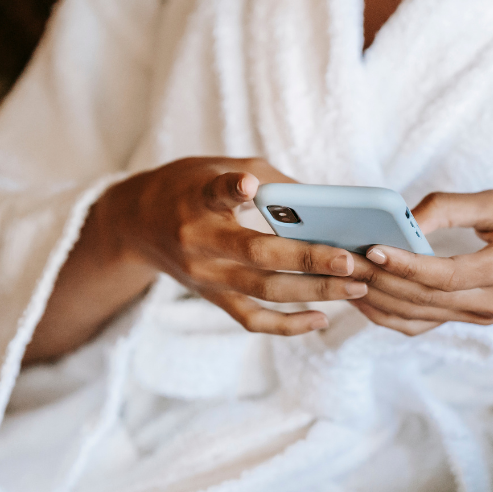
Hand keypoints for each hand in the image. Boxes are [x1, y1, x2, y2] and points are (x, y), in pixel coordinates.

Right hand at [98, 157, 369, 334]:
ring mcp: (205, 276)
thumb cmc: (189, 187)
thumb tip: (325, 203)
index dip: (232, 189)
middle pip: (258, 255)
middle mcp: (199, 242)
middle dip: (309, 259)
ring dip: (314, 292)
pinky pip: (251, 319)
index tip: (248, 185)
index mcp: (198, 200)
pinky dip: (287, 325)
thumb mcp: (218, 166)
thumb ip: (270, 180)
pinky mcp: (212, 297)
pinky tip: (321, 319)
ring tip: (356, 288)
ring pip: (264, 291)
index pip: (214, 194)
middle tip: (352, 261)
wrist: (136, 224)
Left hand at [349, 190, 492, 358]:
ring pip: (418, 317)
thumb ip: (455, 207)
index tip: (372, 247)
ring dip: (377, 298)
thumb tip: (405, 217)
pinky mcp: (473, 320)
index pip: (448, 275)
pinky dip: (389, 314)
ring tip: (343, 273)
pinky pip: (423, 324)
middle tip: (340, 258)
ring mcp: (482, 317)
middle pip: (424, 299)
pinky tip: (364, 295)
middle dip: (379, 280)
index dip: (407, 264)